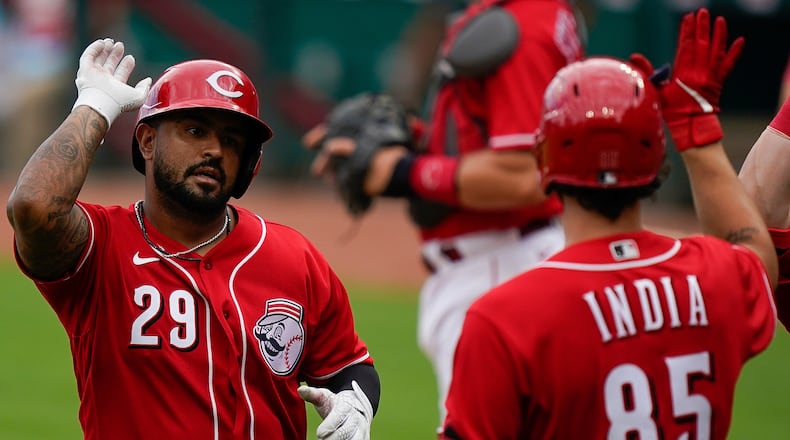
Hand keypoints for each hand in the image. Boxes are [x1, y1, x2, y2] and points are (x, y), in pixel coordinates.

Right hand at [73, 38, 151, 125]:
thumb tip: (148, 80)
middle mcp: (103, 82)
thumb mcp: (138, 97)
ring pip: (98, 59)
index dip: (126, 65)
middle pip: (109, 65)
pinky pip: (87, 56)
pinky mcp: (85, 69)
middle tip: (120, 45)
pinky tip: (102, 43)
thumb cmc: (119, 102)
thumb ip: (144, 88)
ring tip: (111, 41)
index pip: (120, 74)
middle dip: (114, 54)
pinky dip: (94, 48)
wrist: (101, 103)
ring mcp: (93, 75)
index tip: (131, 57)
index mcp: (115, 88)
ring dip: (104, 50)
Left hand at [298, 380, 372, 439]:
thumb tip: (300, 390)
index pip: (337, 418)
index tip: (319, 433)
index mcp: (346, 407)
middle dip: (331, 439)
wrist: (357, 408)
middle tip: (322, 438)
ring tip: (329, 438)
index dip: (326, 428)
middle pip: (344, 434)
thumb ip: (313, 394)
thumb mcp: (326, 397)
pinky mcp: (364, 439)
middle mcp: (356, 419)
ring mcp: (362, 430)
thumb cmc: (336, 404)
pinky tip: (335, 439)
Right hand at [660, 8, 743, 150]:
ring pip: (717, 50)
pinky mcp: (719, 82)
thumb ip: (648, 72)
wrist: (690, 126)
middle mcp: (700, 71)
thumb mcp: (656, 91)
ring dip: (719, 35)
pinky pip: (728, 65)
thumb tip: (635, 57)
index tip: (688, 17)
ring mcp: (711, 76)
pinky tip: (740, 41)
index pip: (686, 46)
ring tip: (720, 20)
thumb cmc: (671, 111)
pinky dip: (734, 53)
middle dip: (702, 27)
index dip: (687, 31)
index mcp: (684, 72)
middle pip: (703, 44)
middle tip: (703, 12)